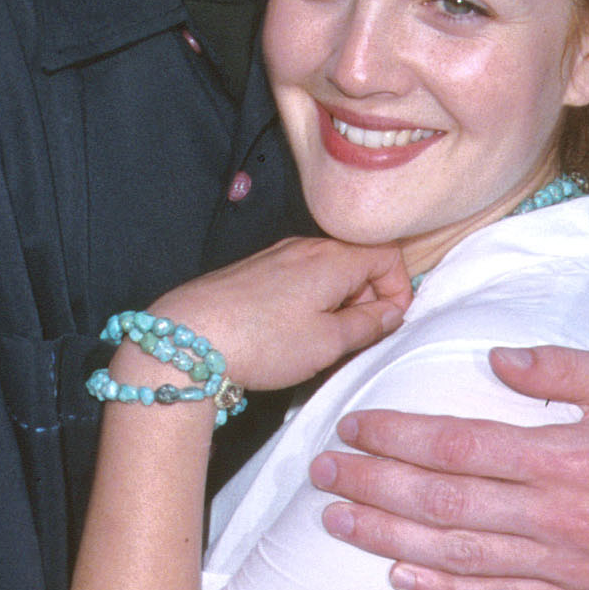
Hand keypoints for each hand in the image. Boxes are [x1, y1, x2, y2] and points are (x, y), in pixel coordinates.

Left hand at [151, 239, 410, 396]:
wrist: (189, 338)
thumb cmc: (263, 341)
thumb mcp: (328, 342)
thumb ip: (367, 324)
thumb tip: (391, 312)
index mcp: (333, 258)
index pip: (387, 255)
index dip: (398, 289)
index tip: (389, 322)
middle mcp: (306, 247)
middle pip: (357, 262)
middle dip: (367, 299)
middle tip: (356, 339)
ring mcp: (277, 256)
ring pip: (327, 272)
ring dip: (337, 303)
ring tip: (323, 342)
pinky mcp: (254, 272)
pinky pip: (298, 279)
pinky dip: (310, 302)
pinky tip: (292, 334)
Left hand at [312, 345, 588, 589]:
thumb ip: (562, 367)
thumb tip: (497, 360)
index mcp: (572, 457)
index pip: (461, 446)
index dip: (399, 437)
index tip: (355, 425)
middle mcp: (561, 518)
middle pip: (444, 503)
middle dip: (372, 486)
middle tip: (321, 472)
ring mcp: (567, 569)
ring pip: (457, 556)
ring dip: (388, 540)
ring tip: (336, 522)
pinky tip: (399, 576)